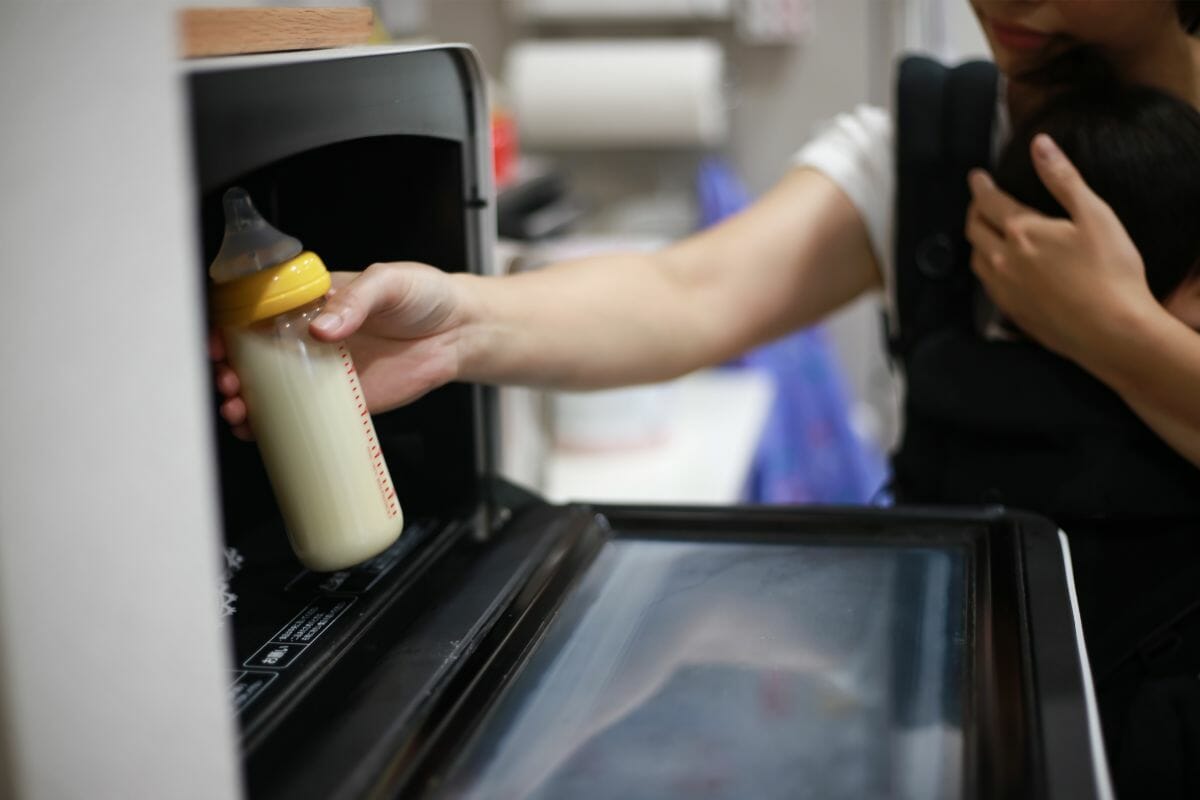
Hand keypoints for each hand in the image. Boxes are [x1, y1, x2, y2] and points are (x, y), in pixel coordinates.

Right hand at [213, 262, 469, 439]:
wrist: (460, 332)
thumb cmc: (425, 295)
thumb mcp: (390, 281)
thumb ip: (357, 299)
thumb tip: (323, 327)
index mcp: (312, 299)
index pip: (256, 307)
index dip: (228, 323)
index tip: (220, 339)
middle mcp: (309, 335)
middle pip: (251, 352)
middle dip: (228, 368)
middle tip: (228, 380)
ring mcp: (323, 369)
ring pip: (269, 388)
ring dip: (243, 401)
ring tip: (237, 409)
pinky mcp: (344, 400)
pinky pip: (302, 416)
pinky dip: (274, 426)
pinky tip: (257, 431)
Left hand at [965, 133, 1158, 364]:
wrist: (1111, 332)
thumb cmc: (1110, 272)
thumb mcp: (1094, 215)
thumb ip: (1063, 178)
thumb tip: (1040, 145)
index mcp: (1021, 231)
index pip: (988, 201)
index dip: (980, 186)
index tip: (976, 176)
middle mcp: (1003, 260)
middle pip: (974, 229)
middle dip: (975, 210)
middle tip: (980, 201)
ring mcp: (1004, 289)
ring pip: (976, 258)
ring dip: (977, 240)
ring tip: (985, 232)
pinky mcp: (1011, 313)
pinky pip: (987, 284)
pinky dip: (986, 267)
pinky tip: (999, 268)